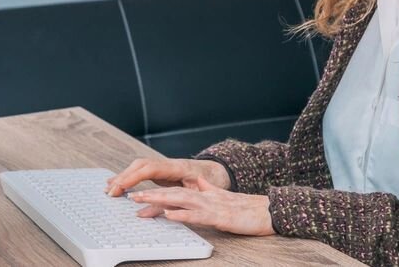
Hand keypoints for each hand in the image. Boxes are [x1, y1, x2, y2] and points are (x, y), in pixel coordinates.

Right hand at [105, 157, 230, 197]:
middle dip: (123, 177)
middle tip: (110, 192)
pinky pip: (141, 170)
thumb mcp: (200, 193)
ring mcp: (163, 165)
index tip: (120, 187)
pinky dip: (128, 176)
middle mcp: (167, 163)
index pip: (149, 169)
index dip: (133, 177)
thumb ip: (182, 199)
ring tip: (109, 188)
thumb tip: (165, 209)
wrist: (217, 171)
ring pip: (138, 166)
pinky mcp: (160, 170)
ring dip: (123, 176)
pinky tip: (117, 182)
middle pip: (140, 165)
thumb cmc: (210, 182)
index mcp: (177, 167)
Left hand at [129, 176, 274, 235]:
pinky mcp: (219, 216)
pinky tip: (168, 214)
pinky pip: (196, 215)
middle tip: (130, 195)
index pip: (176, 190)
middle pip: (172, 192)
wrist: (268, 211)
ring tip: (141, 200)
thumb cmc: (246, 208)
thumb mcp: (224, 197)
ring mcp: (211, 205)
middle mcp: (205, 196)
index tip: (139, 193)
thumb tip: (199, 182)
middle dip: (150, 194)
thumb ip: (210, 189)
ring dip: (158, 200)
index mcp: (204, 193)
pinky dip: (181, 214)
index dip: (156, 191)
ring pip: (180, 200)